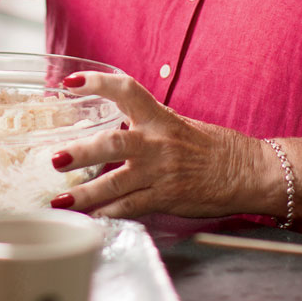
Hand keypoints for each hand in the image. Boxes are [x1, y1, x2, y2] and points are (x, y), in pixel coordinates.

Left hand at [50, 72, 271, 219]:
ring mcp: (160, 172)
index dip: (97, 83)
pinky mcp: (166, 197)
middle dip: (80, 152)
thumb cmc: (213, 147)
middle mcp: (157, 143)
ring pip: (114, 183)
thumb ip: (146, 124)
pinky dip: (107, 214)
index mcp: (160, 118)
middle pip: (112, 143)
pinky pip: (130, 207)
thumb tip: (115, 123)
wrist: (246, 172)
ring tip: (59, 200)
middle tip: (55, 158)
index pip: (126, 91)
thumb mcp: (178, 124)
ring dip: (84, 193)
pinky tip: (89, 217)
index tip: (71, 83)